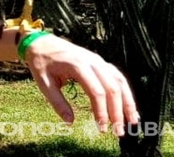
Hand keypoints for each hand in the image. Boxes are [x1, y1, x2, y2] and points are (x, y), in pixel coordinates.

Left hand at [23, 34, 138, 135]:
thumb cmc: (41, 62)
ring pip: (119, 81)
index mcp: (77, 65)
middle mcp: (92, 61)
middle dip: (117, 111)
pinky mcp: (99, 61)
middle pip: (112, 88)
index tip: (102, 128)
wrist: (40, 42)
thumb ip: (57, 102)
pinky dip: (125, 91)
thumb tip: (70, 122)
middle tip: (118, 132)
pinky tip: (129, 106)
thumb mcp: (43, 82)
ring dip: (128, 102)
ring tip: (132, 121)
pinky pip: (117, 76)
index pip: (96, 92)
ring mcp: (97, 60)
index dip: (102, 112)